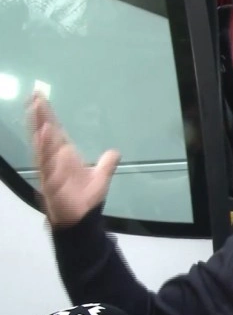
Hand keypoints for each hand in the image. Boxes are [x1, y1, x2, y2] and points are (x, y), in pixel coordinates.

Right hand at [27, 92, 120, 227]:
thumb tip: (115, 152)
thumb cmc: (86, 199)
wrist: (81, 219)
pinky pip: (46, 162)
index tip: (40, 98)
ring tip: (37, 108)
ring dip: (40, 127)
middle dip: (40, 115)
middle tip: (35, 95)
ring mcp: (51, 169)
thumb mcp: (101, 177)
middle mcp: (55, 159)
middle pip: (46, 133)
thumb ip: (107, 163)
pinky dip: (44, 148)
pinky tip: (43, 134)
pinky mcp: (50, 180)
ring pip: (43, 144)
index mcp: (65, 156)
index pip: (56, 131)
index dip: (48, 116)